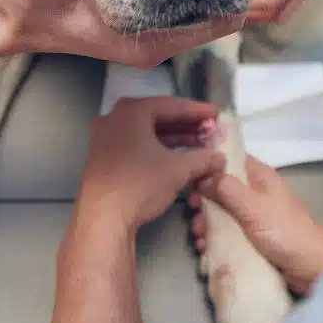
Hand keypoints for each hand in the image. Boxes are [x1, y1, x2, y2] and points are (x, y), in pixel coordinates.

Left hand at [79, 98, 225, 231]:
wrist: (102, 217)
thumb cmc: (140, 183)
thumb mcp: (178, 169)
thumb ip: (202, 159)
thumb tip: (219, 158)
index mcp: (131, 111)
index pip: (172, 105)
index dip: (198, 111)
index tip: (216, 114)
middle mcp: (114, 118)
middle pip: (157, 117)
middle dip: (186, 125)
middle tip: (210, 131)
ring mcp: (105, 138)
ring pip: (146, 133)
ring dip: (173, 138)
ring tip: (198, 145)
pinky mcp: (103, 158)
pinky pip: (135, 145)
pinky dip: (156, 149)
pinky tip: (176, 158)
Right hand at [191, 156, 322, 293]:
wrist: (311, 265)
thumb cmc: (284, 230)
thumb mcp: (252, 206)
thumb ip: (226, 188)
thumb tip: (202, 176)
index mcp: (259, 177)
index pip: (230, 159)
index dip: (208, 166)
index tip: (190, 180)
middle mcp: (255, 192)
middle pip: (220, 188)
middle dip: (203, 202)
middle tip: (192, 215)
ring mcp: (254, 215)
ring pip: (222, 212)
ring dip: (207, 223)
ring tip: (198, 238)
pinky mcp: (253, 236)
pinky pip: (228, 232)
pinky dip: (215, 238)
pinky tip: (205, 248)